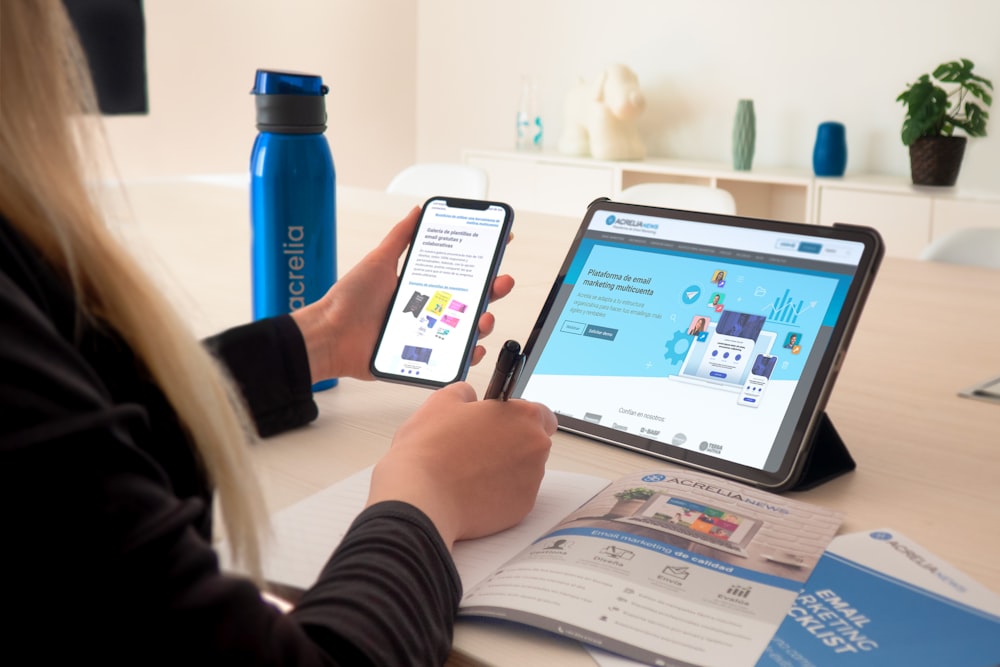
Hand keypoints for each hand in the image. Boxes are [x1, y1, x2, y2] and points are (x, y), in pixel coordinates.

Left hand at [291, 206, 514, 382]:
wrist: (330, 335)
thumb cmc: (349, 300)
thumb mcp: (379, 261)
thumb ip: (400, 237)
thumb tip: (417, 211)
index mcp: (422, 286)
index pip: (460, 272)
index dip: (482, 261)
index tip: (500, 245)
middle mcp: (428, 310)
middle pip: (472, 300)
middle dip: (493, 290)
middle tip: (501, 282)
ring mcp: (428, 334)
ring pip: (467, 330)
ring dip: (483, 323)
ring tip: (483, 318)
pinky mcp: (422, 358)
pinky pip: (453, 358)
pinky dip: (468, 355)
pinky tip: (473, 347)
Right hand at [367, 382, 556, 547]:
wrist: (421, 498)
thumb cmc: (430, 451)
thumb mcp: (441, 402)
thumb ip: (465, 393)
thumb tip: (469, 398)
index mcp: (523, 416)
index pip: (541, 413)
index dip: (518, 418)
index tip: (502, 424)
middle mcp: (535, 448)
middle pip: (532, 443)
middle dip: (511, 444)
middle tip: (477, 448)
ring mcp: (531, 481)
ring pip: (524, 471)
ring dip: (504, 470)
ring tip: (469, 471)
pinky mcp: (521, 509)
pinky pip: (514, 496)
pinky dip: (498, 494)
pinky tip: (472, 491)